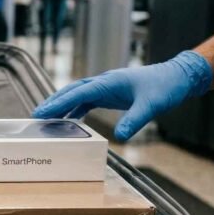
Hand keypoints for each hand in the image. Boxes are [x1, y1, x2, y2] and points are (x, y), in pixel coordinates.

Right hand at [32, 50, 213, 140]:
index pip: (78, 93)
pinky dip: (76, 109)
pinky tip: (71, 120)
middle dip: (53, 103)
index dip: (58, 103)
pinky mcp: (111, 93)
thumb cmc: (165, 87)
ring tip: (47, 119)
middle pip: (72, 91)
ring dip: (62, 105)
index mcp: (109, 82)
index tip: (41, 112)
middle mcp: (104, 82)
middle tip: (36, 116)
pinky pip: (88, 101)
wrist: (178, 77)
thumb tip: (120, 137)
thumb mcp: (152, 106)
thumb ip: (135, 120)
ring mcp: (107, 87)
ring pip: (78, 95)